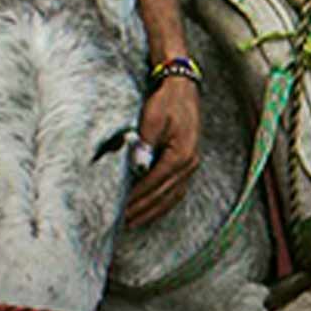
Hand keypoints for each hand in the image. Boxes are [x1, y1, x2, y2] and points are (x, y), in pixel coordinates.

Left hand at [124, 75, 200, 227]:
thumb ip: (144, 143)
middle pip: (162, 196)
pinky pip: (175, 191)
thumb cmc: (166, 101)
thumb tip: (137, 167)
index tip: (118, 209)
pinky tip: (149, 210)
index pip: (154, 184)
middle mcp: (189, 164)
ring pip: (170, 197)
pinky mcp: (188, 164)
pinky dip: (161, 204)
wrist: (182, 87)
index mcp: (181, 154)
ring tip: (132, 222)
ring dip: (151, 211)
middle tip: (120, 223)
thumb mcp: (152, 118)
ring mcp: (191, 166)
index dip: (136, 198)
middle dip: (141, 210)